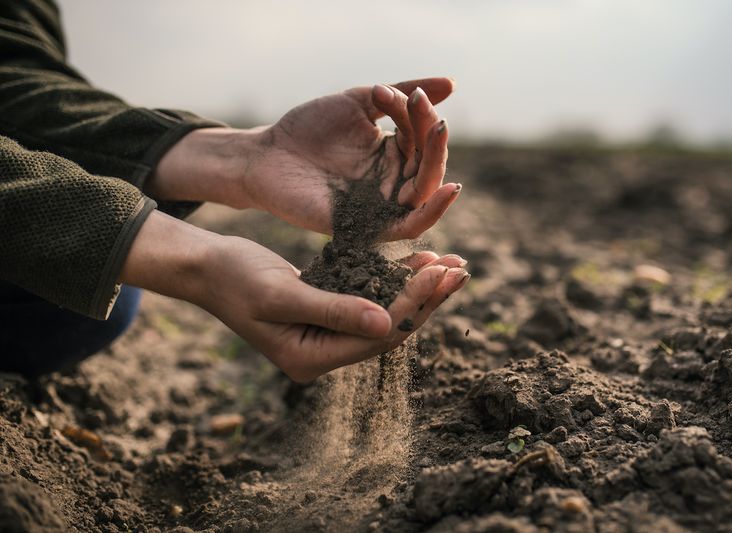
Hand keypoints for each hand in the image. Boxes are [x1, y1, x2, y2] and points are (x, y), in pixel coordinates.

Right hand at [121, 211, 469, 381]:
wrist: (206, 266)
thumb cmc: (234, 277)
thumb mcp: (281, 294)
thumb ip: (334, 309)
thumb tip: (387, 323)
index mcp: (312, 358)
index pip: (378, 335)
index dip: (414, 305)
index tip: (443, 272)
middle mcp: (323, 352)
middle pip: (389, 327)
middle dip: (426, 298)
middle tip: (460, 267)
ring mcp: (326, 333)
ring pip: (384, 312)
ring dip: (416, 287)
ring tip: (450, 262)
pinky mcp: (328, 310)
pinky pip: (370, 298)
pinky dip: (393, 279)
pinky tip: (418, 260)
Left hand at [149, 78, 460, 240]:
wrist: (266, 155)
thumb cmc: (308, 128)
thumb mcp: (360, 101)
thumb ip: (399, 95)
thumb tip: (451, 83)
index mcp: (392, 156)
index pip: (423, 140)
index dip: (421, 116)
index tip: (406, 93)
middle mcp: (392, 184)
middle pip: (430, 168)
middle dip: (434, 138)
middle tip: (428, 113)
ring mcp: (381, 207)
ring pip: (426, 194)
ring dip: (438, 164)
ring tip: (437, 132)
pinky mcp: (368, 228)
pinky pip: (409, 227)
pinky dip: (433, 212)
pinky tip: (448, 189)